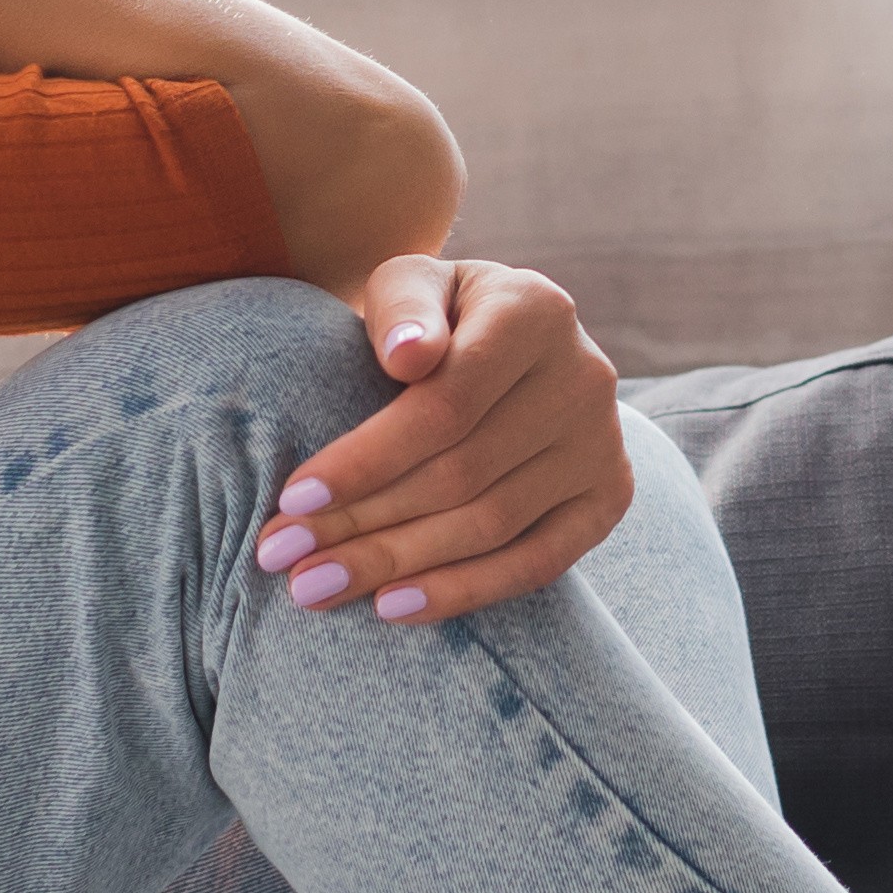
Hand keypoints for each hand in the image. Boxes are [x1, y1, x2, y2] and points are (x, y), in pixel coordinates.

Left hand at [257, 258, 637, 625]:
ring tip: (314, 588)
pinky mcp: (609, 497)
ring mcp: (603, 443)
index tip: (292, 499)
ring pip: (491, 524)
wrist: (502, 346)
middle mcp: (585, 377)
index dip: (366, 458)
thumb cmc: (432, 317)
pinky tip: (390, 606)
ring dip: (396, 564)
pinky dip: (463, 591)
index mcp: (535, 310)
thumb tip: (408, 356)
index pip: (445, 404)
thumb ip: (402, 307)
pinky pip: (538, 562)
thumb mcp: (408, 286)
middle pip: (463, 473)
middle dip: (363, 522)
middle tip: (282, 557)